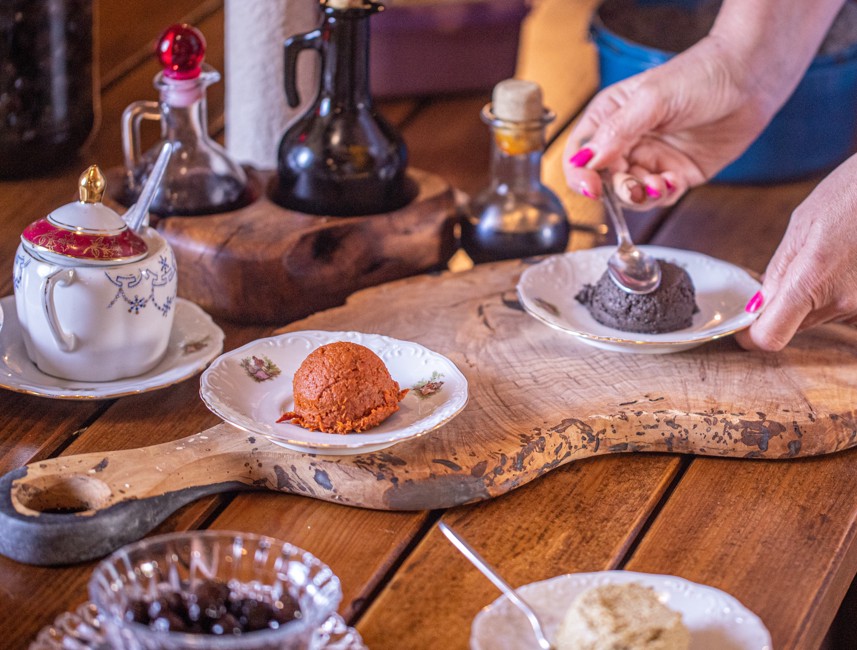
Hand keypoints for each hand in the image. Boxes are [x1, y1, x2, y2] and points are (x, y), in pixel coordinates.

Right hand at [563, 35, 777, 206]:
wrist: (750, 80)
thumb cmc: (700, 74)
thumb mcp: (651, 99)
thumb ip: (617, 131)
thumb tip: (588, 160)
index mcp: (609, 117)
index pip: (579, 154)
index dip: (580, 174)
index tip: (591, 187)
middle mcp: (626, 141)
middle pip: (603, 179)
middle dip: (616, 188)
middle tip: (633, 186)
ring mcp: (651, 159)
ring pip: (629, 193)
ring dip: (639, 195)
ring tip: (657, 184)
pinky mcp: (675, 174)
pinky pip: (658, 196)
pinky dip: (662, 195)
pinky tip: (673, 181)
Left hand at [735, 155, 856, 350]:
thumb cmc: (852, 195)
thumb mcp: (802, 226)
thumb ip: (779, 270)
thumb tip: (759, 301)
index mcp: (812, 282)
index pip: (770, 336)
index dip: (752, 334)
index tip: (744, 324)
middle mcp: (843, 303)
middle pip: (793, 326)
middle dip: (782, 308)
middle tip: (789, 273)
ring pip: (821, 317)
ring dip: (813, 298)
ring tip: (828, 258)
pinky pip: (846, 310)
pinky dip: (838, 294)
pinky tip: (845, 263)